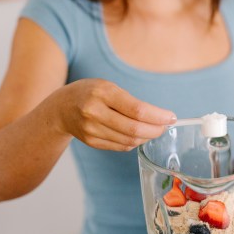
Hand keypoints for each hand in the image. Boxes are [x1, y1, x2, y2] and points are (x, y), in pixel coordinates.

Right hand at [55, 78, 175, 150]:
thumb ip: (131, 102)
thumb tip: (160, 118)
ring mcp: (91, 129)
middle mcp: (94, 112)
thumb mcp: (109, 87)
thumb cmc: (91, 93)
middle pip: (134, 128)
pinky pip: (121, 146)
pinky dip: (135, 142)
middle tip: (166, 126)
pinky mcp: (92, 142)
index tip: (171, 117)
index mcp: (102, 93)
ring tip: (155, 130)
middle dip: (156, 130)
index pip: (137, 110)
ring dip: (147, 137)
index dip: (158, 116)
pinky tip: (140, 135)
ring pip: (129, 140)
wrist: (61, 108)